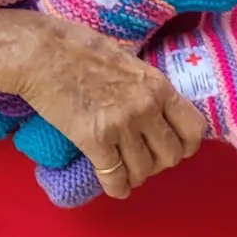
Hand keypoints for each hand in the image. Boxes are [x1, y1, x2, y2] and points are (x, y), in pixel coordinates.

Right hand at [13, 15, 205, 197]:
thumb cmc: (82, 48)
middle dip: (161, 163)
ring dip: (137, 176)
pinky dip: (116, 187)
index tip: (176, 147)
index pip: (194, 128)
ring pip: (144, 170)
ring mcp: (121, 125)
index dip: (187, 144)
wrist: (42, 53)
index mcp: (159, 86)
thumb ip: (147, 86)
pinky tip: (114, 187)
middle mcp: (147, 108)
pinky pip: (114, 176)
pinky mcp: (93, 140)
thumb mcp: (130, 61)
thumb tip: (158, 104)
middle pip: (172, 155)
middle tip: (147, 160)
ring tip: (128, 173)